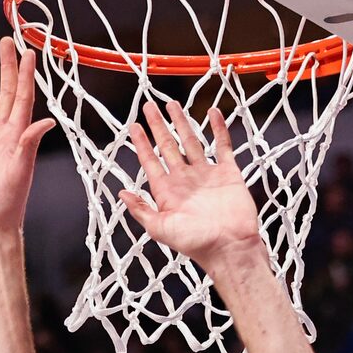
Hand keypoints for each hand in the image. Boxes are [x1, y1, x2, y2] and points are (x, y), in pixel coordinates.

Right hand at [0, 38, 53, 242]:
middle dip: (6, 67)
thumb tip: (48, 121)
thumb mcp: (20, 171)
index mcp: (17, 137)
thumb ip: (29, 144)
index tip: (27, 50)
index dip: (25, 74)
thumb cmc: (7, 204)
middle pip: (5, 93)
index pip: (23, 98)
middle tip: (5, 40)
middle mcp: (2, 136)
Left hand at [120, 101, 263, 272]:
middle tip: (149, 106)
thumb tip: (122, 193)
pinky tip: (212, 113)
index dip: (142, 143)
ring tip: (173, 105)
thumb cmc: (195, 243)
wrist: (230, 248)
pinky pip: (223, 146)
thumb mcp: (160, 229)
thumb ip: (142, 210)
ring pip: (192, 141)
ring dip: (183, 123)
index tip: (133, 126)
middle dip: (159, 126)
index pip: (151, 161)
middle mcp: (185, 180)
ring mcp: (206, 174)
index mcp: (168, 191)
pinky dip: (219, 129)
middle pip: (169, 146)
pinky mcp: (228, 173)